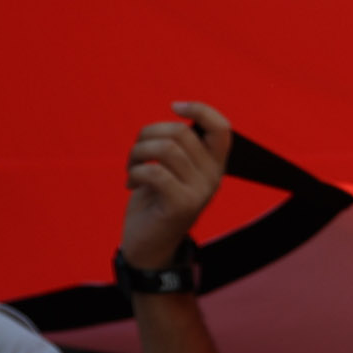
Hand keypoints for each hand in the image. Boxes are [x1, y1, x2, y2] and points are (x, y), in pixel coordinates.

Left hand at [120, 102, 231, 273]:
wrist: (148, 247)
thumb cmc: (155, 202)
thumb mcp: (172, 170)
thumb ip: (179, 147)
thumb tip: (178, 114)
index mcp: (214, 165)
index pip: (222, 129)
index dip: (200, 109)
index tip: (174, 106)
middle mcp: (213, 177)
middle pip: (181, 132)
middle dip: (146, 135)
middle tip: (135, 154)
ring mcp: (200, 192)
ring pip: (166, 149)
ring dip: (137, 153)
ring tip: (131, 168)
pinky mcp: (182, 205)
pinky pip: (155, 172)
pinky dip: (135, 172)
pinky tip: (131, 184)